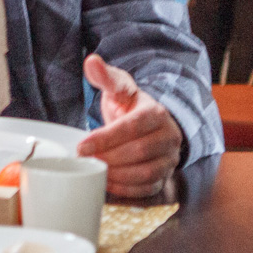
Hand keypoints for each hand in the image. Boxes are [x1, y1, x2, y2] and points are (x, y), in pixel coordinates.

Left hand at [76, 54, 183, 198]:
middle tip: (85, 159)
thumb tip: (91, 62)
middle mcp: (168, 136)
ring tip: (95, 170)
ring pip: (146, 173)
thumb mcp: (118, 87)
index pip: (133, 126)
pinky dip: (127, 190)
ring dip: (117, 175)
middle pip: (140, 152)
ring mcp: (169, 158)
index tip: (83, 145)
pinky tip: (108, 183)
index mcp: (156, 112)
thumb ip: (105, 76)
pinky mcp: (165, 176)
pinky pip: (149, 188)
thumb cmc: (130, 106)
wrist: (148, 123)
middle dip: (109, 157)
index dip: (107, 138)